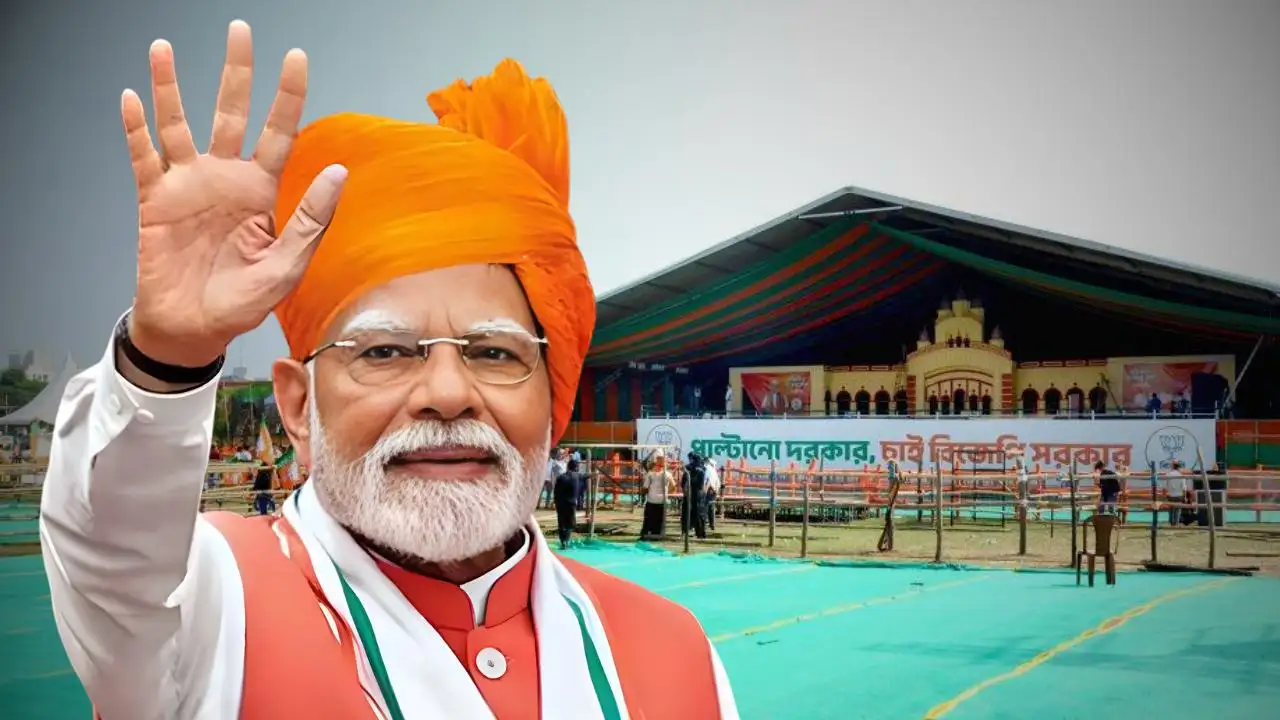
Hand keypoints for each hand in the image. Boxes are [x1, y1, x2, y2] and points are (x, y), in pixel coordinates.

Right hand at [124, 20, 346, 367]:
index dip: (288, 95)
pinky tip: (132, 98)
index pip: (280, 133)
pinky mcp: (155, 200)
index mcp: (262, 192)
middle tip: (240, 30)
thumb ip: (311, 219)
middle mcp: (226, 179)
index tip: (296, 57)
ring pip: (179, 124)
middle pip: (231, 113)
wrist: (194, 329)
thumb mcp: (287, 266)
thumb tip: (340, 172)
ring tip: (163, 48)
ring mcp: (188, 186)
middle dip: (236, 72)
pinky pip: (143, 157)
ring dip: (170, 87)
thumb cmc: (242, 302)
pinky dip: (135, 128)